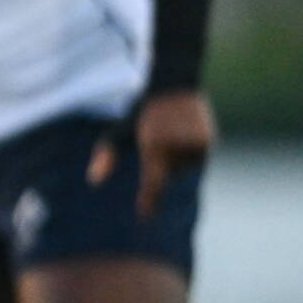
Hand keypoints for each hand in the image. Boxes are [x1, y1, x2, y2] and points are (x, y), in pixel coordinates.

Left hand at [88, 91, 214, 217]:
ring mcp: (197, 142)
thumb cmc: (140, 113)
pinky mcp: (210, 141)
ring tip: (170, 135)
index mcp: (154, 144)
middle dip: (159, 167)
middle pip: (168, 175)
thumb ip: (106, 157)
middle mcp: (178, 144)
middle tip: (155, 140)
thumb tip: (93, 181)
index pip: (152, 180)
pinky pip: (198, 161)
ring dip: (175, 162)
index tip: (144, 217)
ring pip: (184, 169)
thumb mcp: (118, 133)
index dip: (149, 200)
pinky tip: (182, 136)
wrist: (173, 85)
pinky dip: (189, 156)